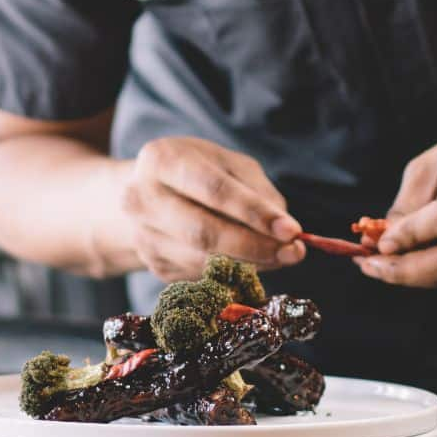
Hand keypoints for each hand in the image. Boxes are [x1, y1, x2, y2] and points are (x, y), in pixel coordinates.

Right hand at [118, 137, 306, 280]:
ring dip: (250, 264)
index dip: (255, 213)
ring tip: (282, 257)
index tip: (292, 230)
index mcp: (161, 161)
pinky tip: (252, 262)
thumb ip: (257, 191)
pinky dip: (233, 273)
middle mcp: (142, 200)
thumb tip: (286, 231)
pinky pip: (201, 276)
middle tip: (294, 252)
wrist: (146, 193)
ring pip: (204, 261)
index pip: (214, 191)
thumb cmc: (196, 171)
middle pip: (204, 233)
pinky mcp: (154, 264)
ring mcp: (144, 236)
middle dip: (255, 246)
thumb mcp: (227, 163)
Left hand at [362, 126, 436, 288]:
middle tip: (369, 266)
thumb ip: (408, 204)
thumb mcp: (430, 164)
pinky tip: (403, 264)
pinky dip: (427, 274)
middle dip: (405, 268)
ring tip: (376, 266)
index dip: (413, 233)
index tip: (380, 244)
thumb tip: (383, 244)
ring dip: (411, 275)